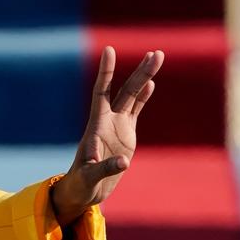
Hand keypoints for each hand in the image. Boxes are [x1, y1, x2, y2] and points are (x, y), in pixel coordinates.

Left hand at [51, 47, 163, 225]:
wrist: (85, 190)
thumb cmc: (82, 183)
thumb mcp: (90, 178)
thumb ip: (104, 169)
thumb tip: (123, 163)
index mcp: (96, 126)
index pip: (101, 91)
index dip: (106, 72)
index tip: (109, 50)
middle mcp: (107, 120)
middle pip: (125, 91)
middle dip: (141, 72)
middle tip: (157, 53)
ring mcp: (117, 126)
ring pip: (133, 97)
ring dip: (145, 78)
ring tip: (157, 57)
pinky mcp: (126, 135)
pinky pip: (136, 111)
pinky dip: (144, 97)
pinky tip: (151, 84)